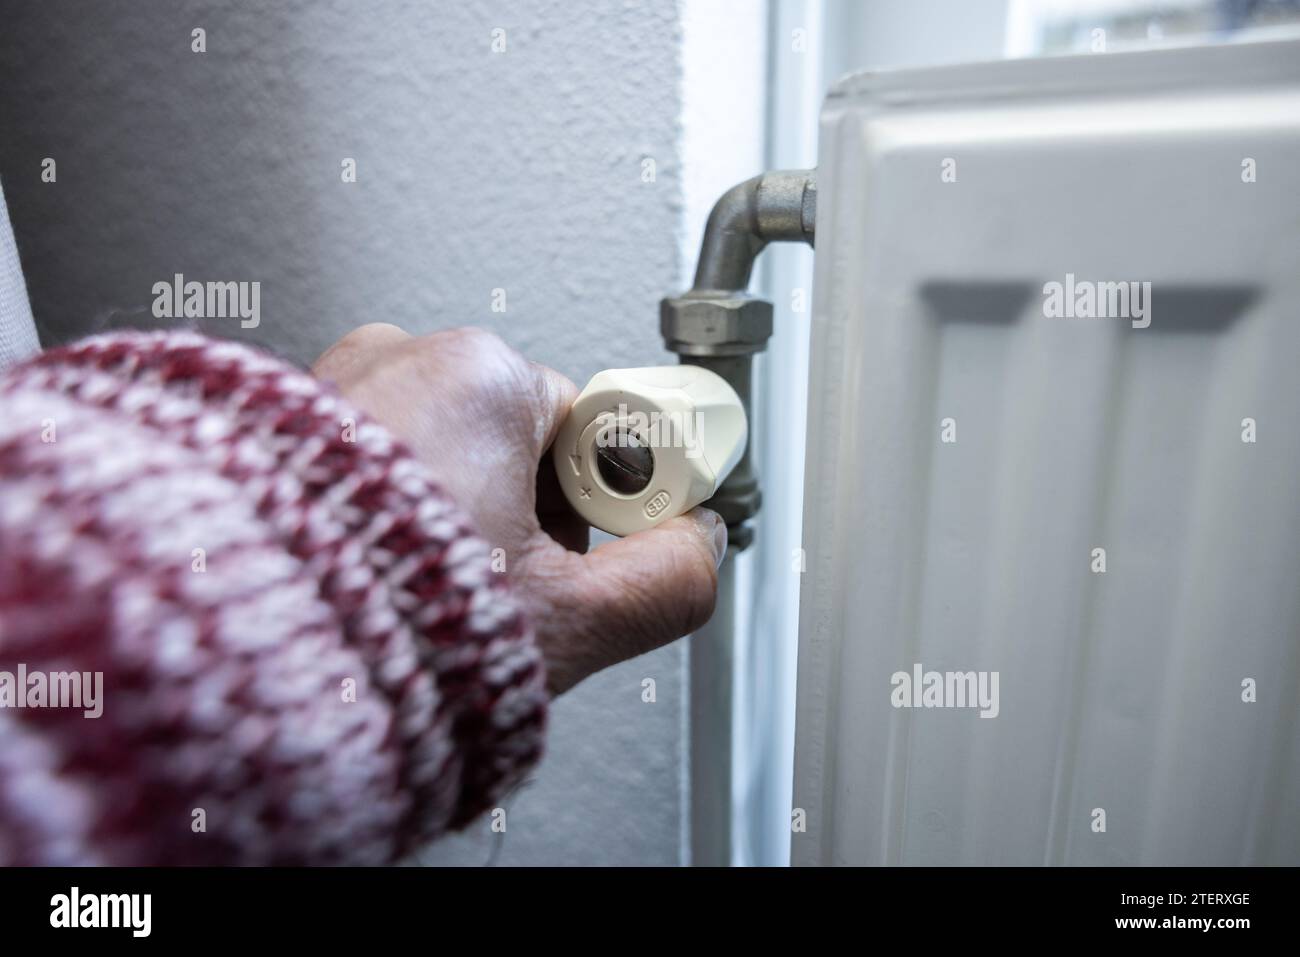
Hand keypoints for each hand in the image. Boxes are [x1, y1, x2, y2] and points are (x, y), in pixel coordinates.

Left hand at [313, 324, 725, 694]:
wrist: (234, 653)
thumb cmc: (378, 624)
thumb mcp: (565, 618)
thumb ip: (666, 580)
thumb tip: (699, 552)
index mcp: (480, 376)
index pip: (595, 429)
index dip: (606, 507)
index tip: (592, 551)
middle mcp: (399, 358)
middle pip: (520, 441)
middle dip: (528, 519)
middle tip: (506, 589)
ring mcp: (332, 387)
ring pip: (447, 454)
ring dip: (461, 518)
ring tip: (433, 587)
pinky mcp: (283, 429)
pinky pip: (378, 462)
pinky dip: (394, 513)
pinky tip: (384, 570)